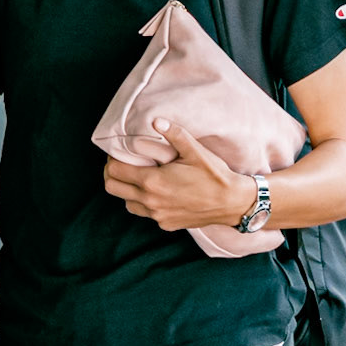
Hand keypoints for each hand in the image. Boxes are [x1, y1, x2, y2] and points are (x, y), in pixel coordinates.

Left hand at [103, 120, 251, 231]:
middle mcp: (151, 201)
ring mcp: (158, 215)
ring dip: (128, 190)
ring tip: (140, 177)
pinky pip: (145, 213)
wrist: (233, 203)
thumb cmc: (215, 175)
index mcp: (153, 182)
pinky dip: (144, 202)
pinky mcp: (166, 224)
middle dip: (113, 174)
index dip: (113, 159)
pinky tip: (157, 192)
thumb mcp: (195, 151)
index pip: (115, 171)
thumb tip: (156, 121)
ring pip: (127, 203)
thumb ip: (174, 135)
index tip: (120, 152)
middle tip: (124, 164)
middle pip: (112, 188)